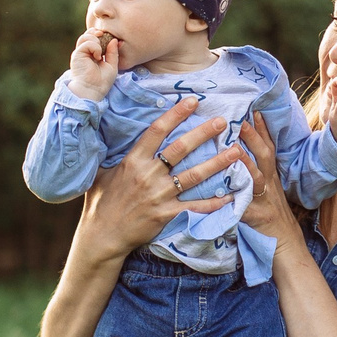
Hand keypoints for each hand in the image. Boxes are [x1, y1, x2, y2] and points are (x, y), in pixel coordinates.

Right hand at [68, 29, 121, 98]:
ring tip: (100, 52)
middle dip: (97, 33)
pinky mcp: (77, 55)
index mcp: (92, 54)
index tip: (109, 38)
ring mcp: (80, 53)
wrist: (93, 90)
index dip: (100, 34)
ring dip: (96, 40)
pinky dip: (95, 47)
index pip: (93, 37)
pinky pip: (86, 43)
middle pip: (88, 34)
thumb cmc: (102, 82)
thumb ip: (113, 53)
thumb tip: (115, 40)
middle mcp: (84, 52)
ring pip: (85, 36)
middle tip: (104, 38)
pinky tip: (98, 56)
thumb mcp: (112, 65)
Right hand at [76, 100, 233, 262]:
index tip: (192, 101)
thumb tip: (107, 131)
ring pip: (194, 175)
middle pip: (180, 149)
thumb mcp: (101, 172)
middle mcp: (149, 175)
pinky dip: (214, 203)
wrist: (102, 235)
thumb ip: (110, 154)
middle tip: (223, 121)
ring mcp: (159, 195)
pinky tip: (230, 196)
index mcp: (133, 161)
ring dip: (217, 163)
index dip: (175, 114)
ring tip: (236, 151)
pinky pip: (195, 206)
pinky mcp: (167, 214)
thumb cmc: (100, 202)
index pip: (157, 131)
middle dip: (203, 133)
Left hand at [228, 117, 302, 246]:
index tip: (254, 110)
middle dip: (255, 137)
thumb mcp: (267, 192)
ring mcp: (265, 200)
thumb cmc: (271, 217)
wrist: (286, 244)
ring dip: (246, 162)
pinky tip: (226, 192)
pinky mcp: (258, 217)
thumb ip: (255, 175)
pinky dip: (237, 199)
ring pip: (257, 178)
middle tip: (243, 120)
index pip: (268, 148)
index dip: (262, 129)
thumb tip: (237, 155)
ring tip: (235, 148)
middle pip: (265, 156)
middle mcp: (270, 184)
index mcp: (270, 177)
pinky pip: (246, 206)